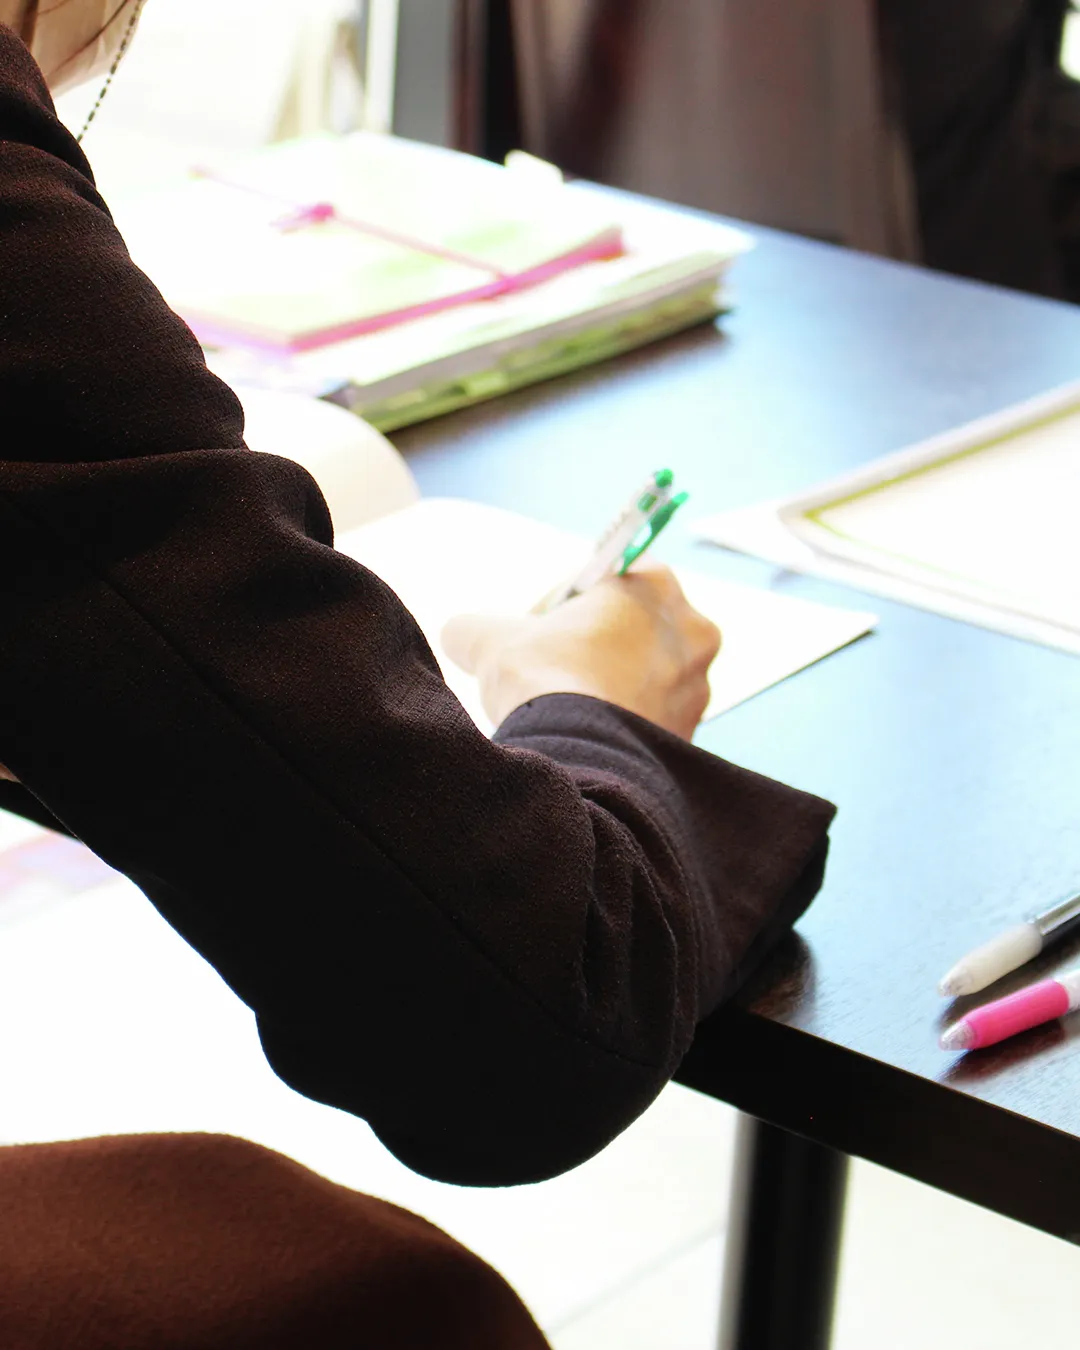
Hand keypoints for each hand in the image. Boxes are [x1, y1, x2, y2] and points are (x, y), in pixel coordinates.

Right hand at [441, 563, 720, 739]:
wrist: (578, 759)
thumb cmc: (542, 681)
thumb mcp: (489, 639)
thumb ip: (473, 627)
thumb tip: (460, 634)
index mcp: (654, 584)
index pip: (606, 580)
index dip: (565, 604)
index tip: (539, 629)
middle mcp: (691, 629)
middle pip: (632, 628)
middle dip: (594, 645)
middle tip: (550, 668)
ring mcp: (698, 685)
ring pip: (646, 676)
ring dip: (611, 685)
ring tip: (567, 706)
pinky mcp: (692, 732)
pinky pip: (653, 718)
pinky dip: (625, 723)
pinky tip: (588, 734)